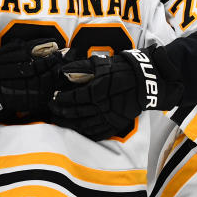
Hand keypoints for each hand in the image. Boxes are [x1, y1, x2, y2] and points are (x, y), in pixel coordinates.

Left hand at [48, 48, 182, 140]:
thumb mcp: (101, 63)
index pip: (73, 98)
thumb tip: (63, 72)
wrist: (144, 81)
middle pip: (75, 113)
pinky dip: (85, 133)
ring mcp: (109, 117)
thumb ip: (81, 67)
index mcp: (96, 90)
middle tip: (51, 111)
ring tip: (59, 122)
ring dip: (69, 124)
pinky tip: (77, 130)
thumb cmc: (121, 69)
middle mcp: (101, 106)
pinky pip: (97, 133)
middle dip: (60, 112)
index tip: (53, 98)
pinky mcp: (116, 124)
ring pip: (84, 125)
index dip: (61, 99)